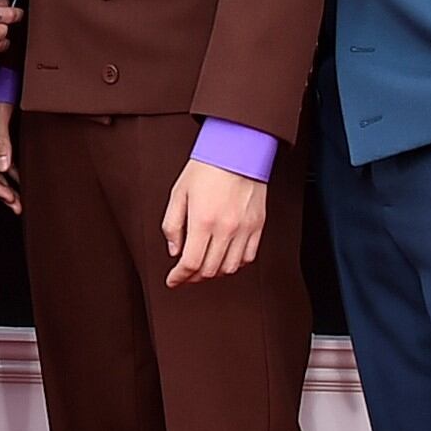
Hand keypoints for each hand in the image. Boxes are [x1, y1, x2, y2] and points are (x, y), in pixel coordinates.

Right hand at [0, 99, 19, 212]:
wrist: (0, 71)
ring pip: (0, 168)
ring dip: (10, 184)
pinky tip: (24, 179)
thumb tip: (4, 166)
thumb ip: (1, 140)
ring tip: (22, 199)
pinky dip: (15, 170)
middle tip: (18, 207)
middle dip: (4, 192)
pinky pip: (7, 158)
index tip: (9, 198)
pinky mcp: (2, 134)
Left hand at [162, 160, 267, 286]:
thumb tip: (174, 250)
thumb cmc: (207, 167)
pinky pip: (248, 257)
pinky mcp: (257, 226)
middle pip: (209, 270)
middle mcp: (225, 228)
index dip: (179, 277)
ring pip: (230, 268)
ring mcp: (244, 228)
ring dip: (214, 272)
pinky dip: (235, 264)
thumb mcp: (178, 193)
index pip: (190, 263)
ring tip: (204, 267)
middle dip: (193, 278)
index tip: (173, 280)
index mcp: (202, 220)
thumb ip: (172, 224)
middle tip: (185, 276)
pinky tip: (225, 258)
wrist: (238, 150)